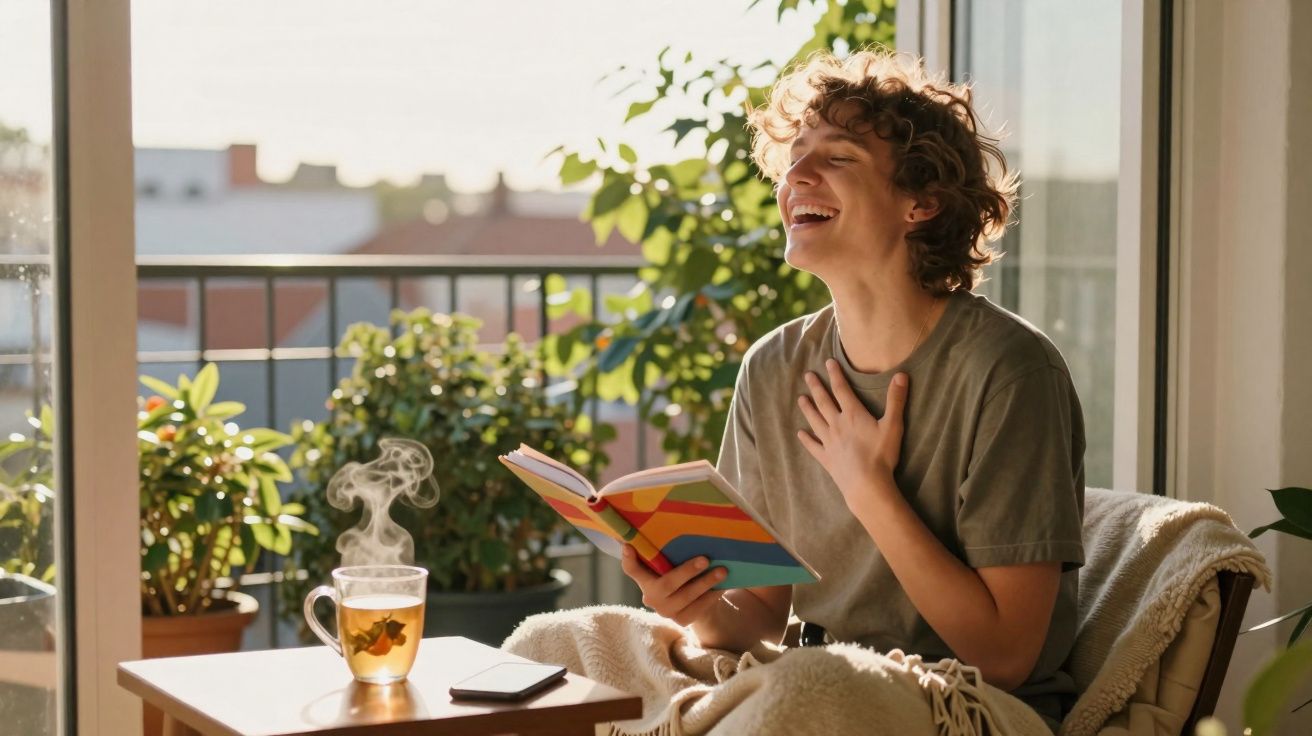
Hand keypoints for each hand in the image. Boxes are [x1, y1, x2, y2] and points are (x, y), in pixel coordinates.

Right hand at [620, 545, 726, 626]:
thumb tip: (656, 524)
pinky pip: (698, 609)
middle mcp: (651, 597)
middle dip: (687, 571)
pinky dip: (711, 596)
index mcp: (644, 580)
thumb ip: (661, 551)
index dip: (629, 560)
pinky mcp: (682, 621)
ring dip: (706, 584)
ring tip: (722, 571)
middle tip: (705, 559)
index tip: (628, 546)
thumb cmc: (676, 574)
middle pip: (667, 584)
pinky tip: (722, 586)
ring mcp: (666, 611)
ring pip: (686, 598)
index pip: (632, 569)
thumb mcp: (667, 563)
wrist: (690, 602)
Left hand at [797, 359, 907, 511]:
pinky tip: (800, 434)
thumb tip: (901, 375)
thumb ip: (896, 400)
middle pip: (824, 402)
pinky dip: (806, 439)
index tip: (828, 362)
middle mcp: (837, 425)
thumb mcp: (893, 425)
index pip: (842, 389)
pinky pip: (813, 446)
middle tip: (807, 375)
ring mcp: (829, 442)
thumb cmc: (881, 455)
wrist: (867, 484)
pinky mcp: (826, 458)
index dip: (835, 375)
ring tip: (800, 399)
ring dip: (807, 409)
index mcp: (853, 415)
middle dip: (816, 387)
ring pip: (815, 420)